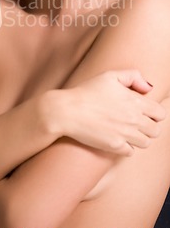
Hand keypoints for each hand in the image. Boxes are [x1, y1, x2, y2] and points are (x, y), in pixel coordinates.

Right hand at [50, 70, 165, 155]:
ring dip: (139, 138)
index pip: (160, 113)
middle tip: (134, 122)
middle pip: (156, 130)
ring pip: (146, 143)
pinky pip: (131, 152)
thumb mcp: (109, 75)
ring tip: (126, 131)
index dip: (154, 113)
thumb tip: (148, 88)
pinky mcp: (115, 146)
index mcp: (135, 101)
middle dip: (148, 127)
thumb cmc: (86, 91)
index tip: (143, 111)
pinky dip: (126, 147)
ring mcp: (125, 134)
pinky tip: (116, 138)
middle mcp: (134, 119)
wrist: (66, 111)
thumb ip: (133, 76)